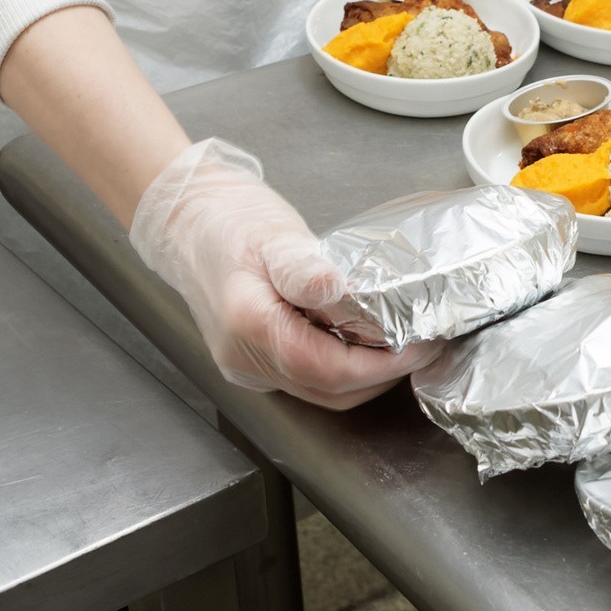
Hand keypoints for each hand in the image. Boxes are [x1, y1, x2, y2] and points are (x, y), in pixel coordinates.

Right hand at [130, 138, 437, 406]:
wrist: (185, 219)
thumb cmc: (227, 219)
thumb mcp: (272, 234)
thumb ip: (304, 268)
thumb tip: (338, 291)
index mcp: (250, 325)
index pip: (329, 369)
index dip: (382, 364)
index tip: (421, 343)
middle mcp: (246, 357)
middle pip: (329, 389)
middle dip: (383, 374)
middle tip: (425, 344)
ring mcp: (247, 363)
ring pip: (320, 391)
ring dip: (366, 375)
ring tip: (404, 344)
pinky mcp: (252, 359)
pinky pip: (305, 378)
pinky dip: (342, 368)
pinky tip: (364, 342)